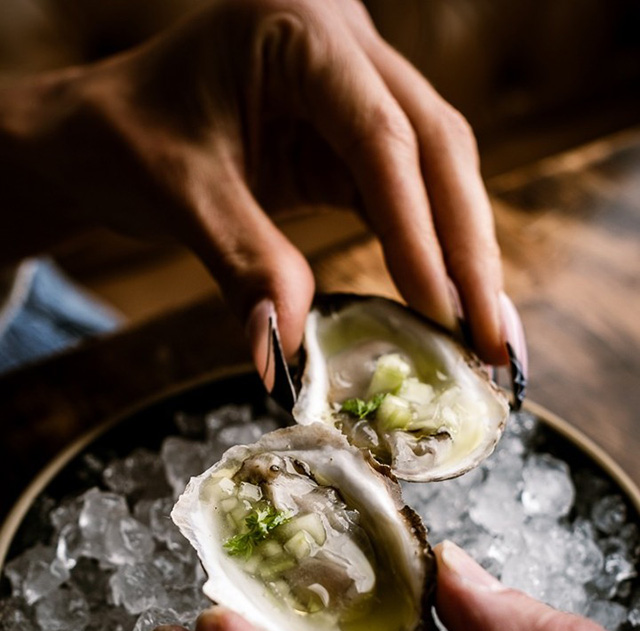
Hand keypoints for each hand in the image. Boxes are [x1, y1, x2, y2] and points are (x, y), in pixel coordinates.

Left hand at [1, 0, 508, 371]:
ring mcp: (355, 87)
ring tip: (486, 332)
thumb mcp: (177, 194)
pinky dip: (428, 250)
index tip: (441, 312)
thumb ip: (242, 264)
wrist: (104, 128)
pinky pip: (406, 191)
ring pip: (436, 169)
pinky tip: (447, 302)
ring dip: (462, 254)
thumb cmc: (126, 139)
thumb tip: (287, 354)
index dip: (416, 230)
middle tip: (494, 336)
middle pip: (436, 145)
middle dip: (467, 247)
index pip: (379, 135)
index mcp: (296, 28)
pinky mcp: (352, 133)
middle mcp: (343, 47)